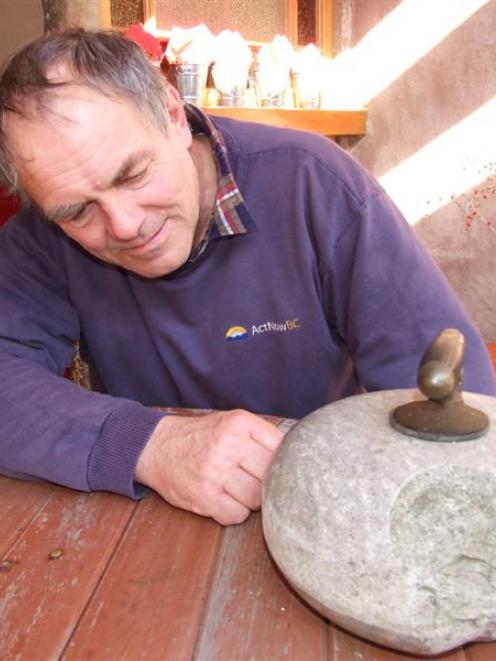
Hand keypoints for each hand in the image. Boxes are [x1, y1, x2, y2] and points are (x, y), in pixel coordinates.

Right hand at [135, 409, 284, 524]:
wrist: (157, 447)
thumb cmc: (203, 437)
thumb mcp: (232, 423)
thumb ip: (263, 436)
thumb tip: (300, 456)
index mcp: (240, 424)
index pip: (282, 448)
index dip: (284, 461)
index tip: (280, 466)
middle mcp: (228, 446)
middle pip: (272, 475)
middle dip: (269, 482)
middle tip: (257, 479)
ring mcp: (214, 473)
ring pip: (257, 499)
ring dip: (253, 500)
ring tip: (239, 488)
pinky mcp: (203, 497)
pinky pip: (236, 516)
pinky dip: (235, 512)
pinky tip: (226, 499)